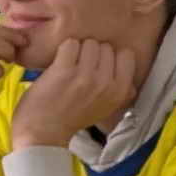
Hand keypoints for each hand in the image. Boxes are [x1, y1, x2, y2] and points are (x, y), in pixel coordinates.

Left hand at [11, 34, 139, 150]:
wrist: (44, 132)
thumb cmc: (73, 118)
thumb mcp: (106, 109)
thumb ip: (121, 94)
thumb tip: (131, 83)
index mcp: (120, 91)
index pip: (126, 55)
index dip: (111, 57)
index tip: (99, 66)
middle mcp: (106, 83)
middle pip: (105, 46)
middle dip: (92, 53)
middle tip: (80, 68)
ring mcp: (85, 76)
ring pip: (88, 43)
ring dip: (77, 50)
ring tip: (69, 66)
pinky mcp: (64, 70)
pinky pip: (70, 44)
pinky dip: (63, 50)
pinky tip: (59, 64)